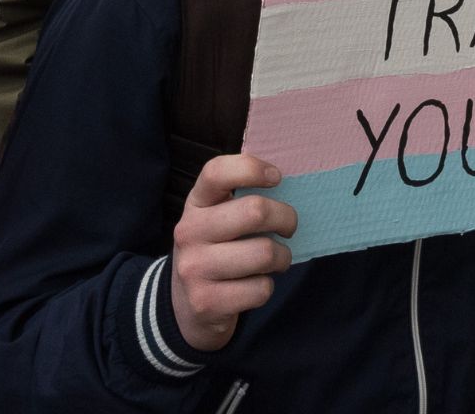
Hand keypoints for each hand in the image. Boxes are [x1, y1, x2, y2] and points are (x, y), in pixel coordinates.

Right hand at [169, 154, 295, 352]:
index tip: (276, 178)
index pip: (217, 172)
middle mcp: (189, 232)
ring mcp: (195, 268)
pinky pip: (260, 289)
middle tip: (288, 228)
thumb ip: (239, 200)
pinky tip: (254, 285)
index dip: (251, 168)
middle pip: (254, 211)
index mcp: (195, 204)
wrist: (186, 306)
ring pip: (264, 253)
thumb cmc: (215, 252)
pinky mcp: (206, 301)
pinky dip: (267, 287)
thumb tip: (281, 180)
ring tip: (275, 260)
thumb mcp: (215, 219)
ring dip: (282, 258)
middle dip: (286, 218)